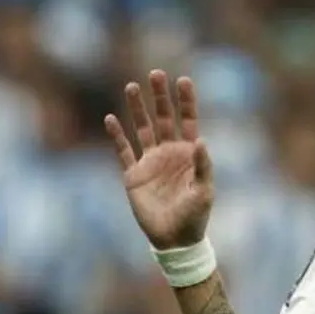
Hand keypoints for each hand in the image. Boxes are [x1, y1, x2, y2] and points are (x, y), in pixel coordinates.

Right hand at [104, 70, 213, 249]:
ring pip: (142, 128)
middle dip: (160, 97)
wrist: (174, 239)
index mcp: (188, 153)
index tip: (183, 79)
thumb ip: (203, 165)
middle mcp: (168, 152)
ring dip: (138, 109)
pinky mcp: (133, 175)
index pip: (188, 120)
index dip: (186, 101)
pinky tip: (111, 118)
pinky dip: (117, 135)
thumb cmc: (195, 215)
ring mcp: (150, 161)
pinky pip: (123, 151)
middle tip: (156, 74)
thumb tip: (201, 140)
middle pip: (164, 118)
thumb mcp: (204, 190)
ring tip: (132, 86)